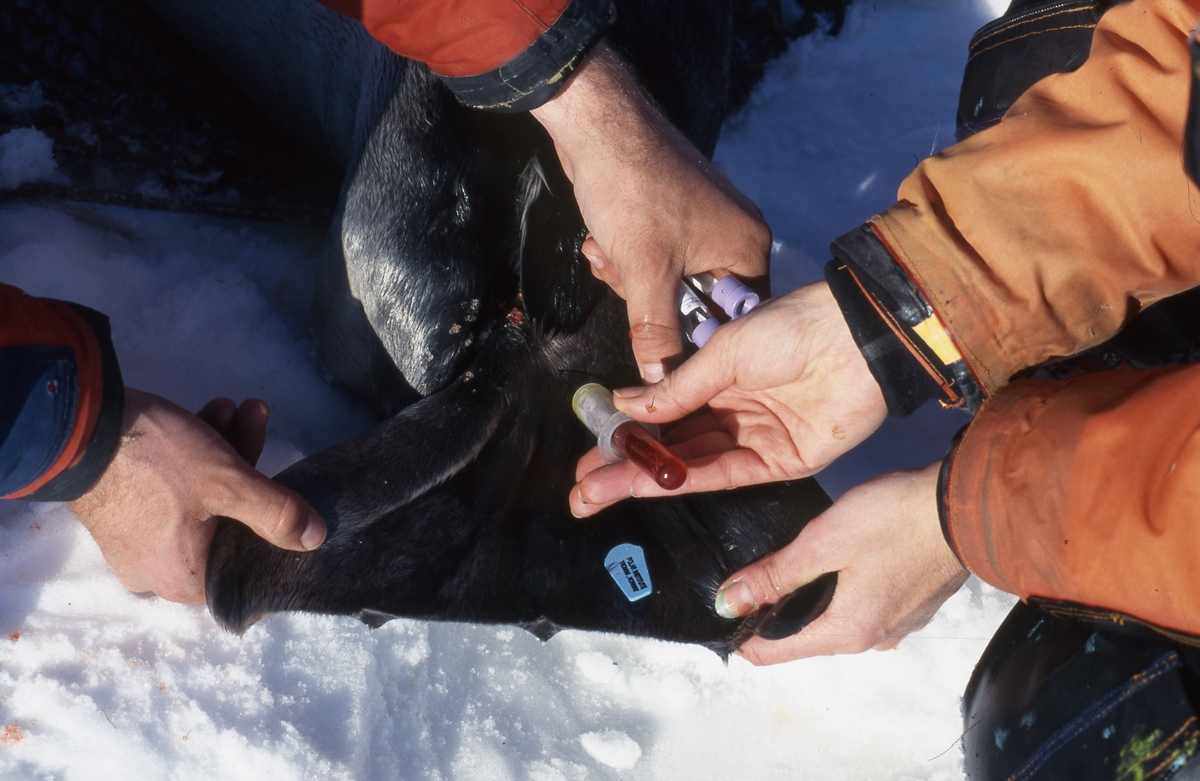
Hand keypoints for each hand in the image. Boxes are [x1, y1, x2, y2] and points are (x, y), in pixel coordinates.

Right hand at [68, 388, 325, 603]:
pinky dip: (196, 452)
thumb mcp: (230, 484)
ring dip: (226, 448)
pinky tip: (214, 409)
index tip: (290, 498)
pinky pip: (172, 487)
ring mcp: (137, 537)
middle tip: (258, 419)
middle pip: (226, 522)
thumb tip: (315, 539)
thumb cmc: (156, 464)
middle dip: (248, 465)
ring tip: (242, 407)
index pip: (245, 568)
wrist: (75, 423)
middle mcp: (157, 569)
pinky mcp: (125, 505)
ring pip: (201, 497)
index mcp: (184, 579)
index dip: (273, 534)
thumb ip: (277, 514)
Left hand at [531, 41, 769, 382]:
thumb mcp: (645, 273)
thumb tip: (660, 385)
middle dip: (647, 296)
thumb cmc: (633, 193)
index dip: (695, 336)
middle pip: (696, 302)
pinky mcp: (675, 212)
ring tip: (605, 251)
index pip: (735, 318)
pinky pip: (655, 256)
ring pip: (668, 279)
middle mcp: (735, 234)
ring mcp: (704, 221)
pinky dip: (625, 255)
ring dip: (628, 275)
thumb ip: (656, 333)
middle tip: (621, 276)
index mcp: (747, 248)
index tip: (659, 339)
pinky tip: (600, 242)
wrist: (599, 124)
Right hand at [570, 281, 886, 515]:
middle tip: (580, 490)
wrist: (854, 337)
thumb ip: (675, 389)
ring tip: (597, 492)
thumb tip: (622, 406)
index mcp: (719, 378)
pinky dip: (685, 480)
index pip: (663, 415)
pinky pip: (725, 475)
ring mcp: (754, 439)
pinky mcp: (780, 463)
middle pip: (670, 448)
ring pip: (689, 466)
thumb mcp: (722, 354)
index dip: (625, 435)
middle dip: (623, 468)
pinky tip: (647, 484)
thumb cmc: (791, 329)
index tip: (589, 452)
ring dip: (643, 479)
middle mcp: (732, 412)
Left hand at [715, 462, 967, 663]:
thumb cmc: (895, 519)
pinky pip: (863, 606)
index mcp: (846, 633)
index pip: (773, 652)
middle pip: (804, 635)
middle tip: (747, 576)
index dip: (740, 634)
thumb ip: (775, 574)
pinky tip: (833, 561)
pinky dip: (839, 591)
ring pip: (834, 620)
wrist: (968, 505)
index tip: (720, 609)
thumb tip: (729, 603)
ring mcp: (898, 623)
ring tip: (784, 566)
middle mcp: (872, 638)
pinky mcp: (914, 602)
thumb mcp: (823, 542)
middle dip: (773, 612)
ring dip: (808, 599)